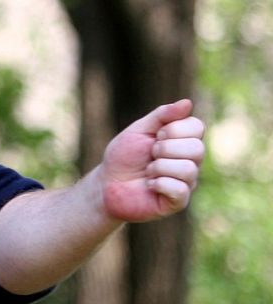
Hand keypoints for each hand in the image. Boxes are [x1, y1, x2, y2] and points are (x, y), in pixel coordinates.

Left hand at [99, 98, 204, 223]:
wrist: (106, 184)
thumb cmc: (123, 157)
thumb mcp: (139, 130)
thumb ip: (162, 115)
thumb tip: (187, 102)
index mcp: (184, 141)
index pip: (197, 127)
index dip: (173, 129)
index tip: (154, 136)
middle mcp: (191, 161)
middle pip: (197, 148)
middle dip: (165, 149)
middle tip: (150, 155)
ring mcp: (186, 182)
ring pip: (188, 169)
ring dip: (159, 167)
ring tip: (147, 171)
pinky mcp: (178, 201)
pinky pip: (180, 189)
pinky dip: (159, 184)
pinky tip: (149, 185)